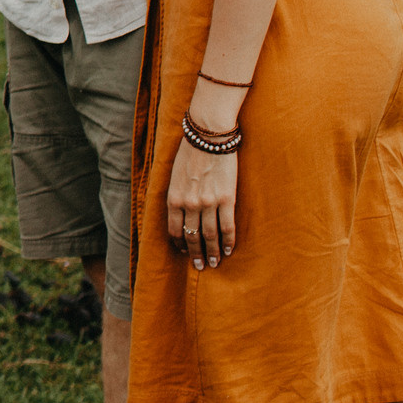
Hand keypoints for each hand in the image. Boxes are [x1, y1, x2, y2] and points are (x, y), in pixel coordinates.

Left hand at [164, 139, 238, 270]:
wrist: (209, 137)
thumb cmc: (190, 153)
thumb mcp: (174, 175)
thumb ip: (176, 195)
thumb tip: (179, 213)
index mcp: (174, 198)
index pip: (174, 229)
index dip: (179, 244)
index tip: (183, 252)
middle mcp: (189, 204)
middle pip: (192, 236)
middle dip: (195, 254)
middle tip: (199, 266)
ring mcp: (208, 203)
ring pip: (210, 235)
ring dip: (212, 252)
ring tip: (215, 262)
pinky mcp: (226, 199)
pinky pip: (227, 226)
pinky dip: (228, 241)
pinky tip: (228, 250)